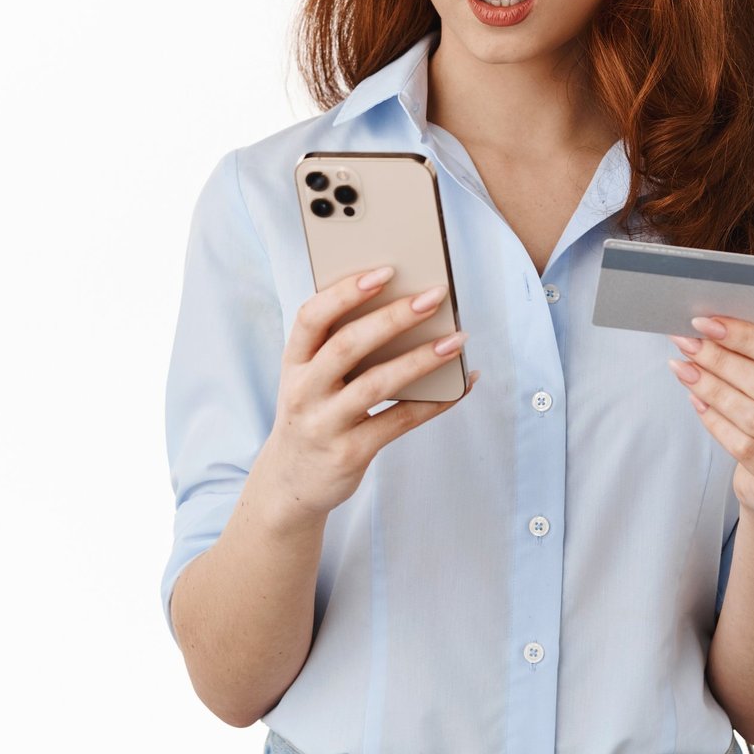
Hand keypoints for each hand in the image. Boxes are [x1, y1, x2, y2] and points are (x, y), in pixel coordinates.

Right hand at [257, 266, 478, 524]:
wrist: (291, 482)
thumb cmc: (314, 412)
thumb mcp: (310, 379)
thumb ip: (340, 349)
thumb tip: (406, 308)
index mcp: (294, 363)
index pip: (311, 317)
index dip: (345, 291)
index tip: (384, 271)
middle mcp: (304, 391)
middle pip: (347, 345)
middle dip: (393, 317)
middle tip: (433, 296)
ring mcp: (325, 424)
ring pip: (377, 384)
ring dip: (421, 358)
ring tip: (457, 339)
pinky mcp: (350, 453)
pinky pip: (399, 421)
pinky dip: (435, 403)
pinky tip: (461, 385)